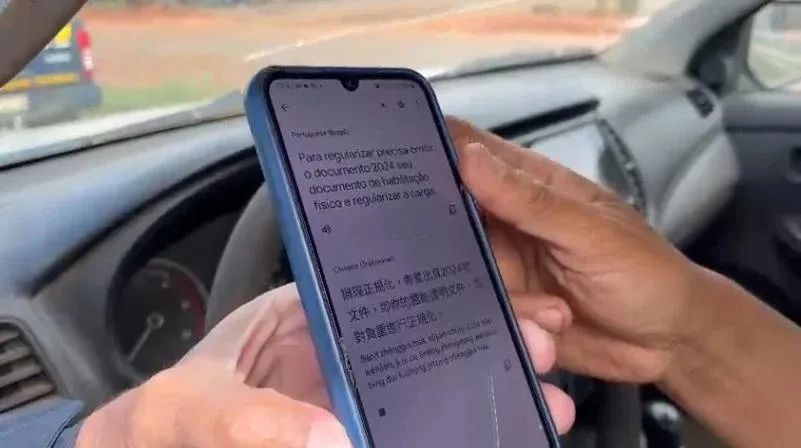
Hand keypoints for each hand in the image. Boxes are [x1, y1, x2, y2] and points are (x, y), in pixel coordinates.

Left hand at [78, 284, 574, 446]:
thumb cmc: (156, 428)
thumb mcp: (184, 409)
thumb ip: (244, 418)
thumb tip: (334, 437)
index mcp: (305, 316)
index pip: (384, 291)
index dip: (445, 294)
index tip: (501, 303)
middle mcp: (340, 356)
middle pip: (427, 338)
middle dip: (491, 339)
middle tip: (544, 347)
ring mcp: (354, 404)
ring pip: (435, 390)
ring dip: (491, 391)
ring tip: (547, 402)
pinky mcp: (363, 432)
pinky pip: (419, 428)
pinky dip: (462, 428)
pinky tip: (508, 431)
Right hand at [449, 117, 709, 382]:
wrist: (670, 345)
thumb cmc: (645, 272)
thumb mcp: (592, 233)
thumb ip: (531, 201)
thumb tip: (468, 157)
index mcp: (525, 185)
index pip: (464, 150)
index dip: (425, 147)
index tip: (384, 160)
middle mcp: (502, 224)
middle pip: (443, 217)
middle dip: (430, 236)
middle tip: (427, 258)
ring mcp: (500, 269)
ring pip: (455, 273)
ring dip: (490, 297)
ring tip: (550, 313)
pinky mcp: (503, 311)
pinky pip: (476, 314)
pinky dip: (502, 327)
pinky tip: (542, 337)